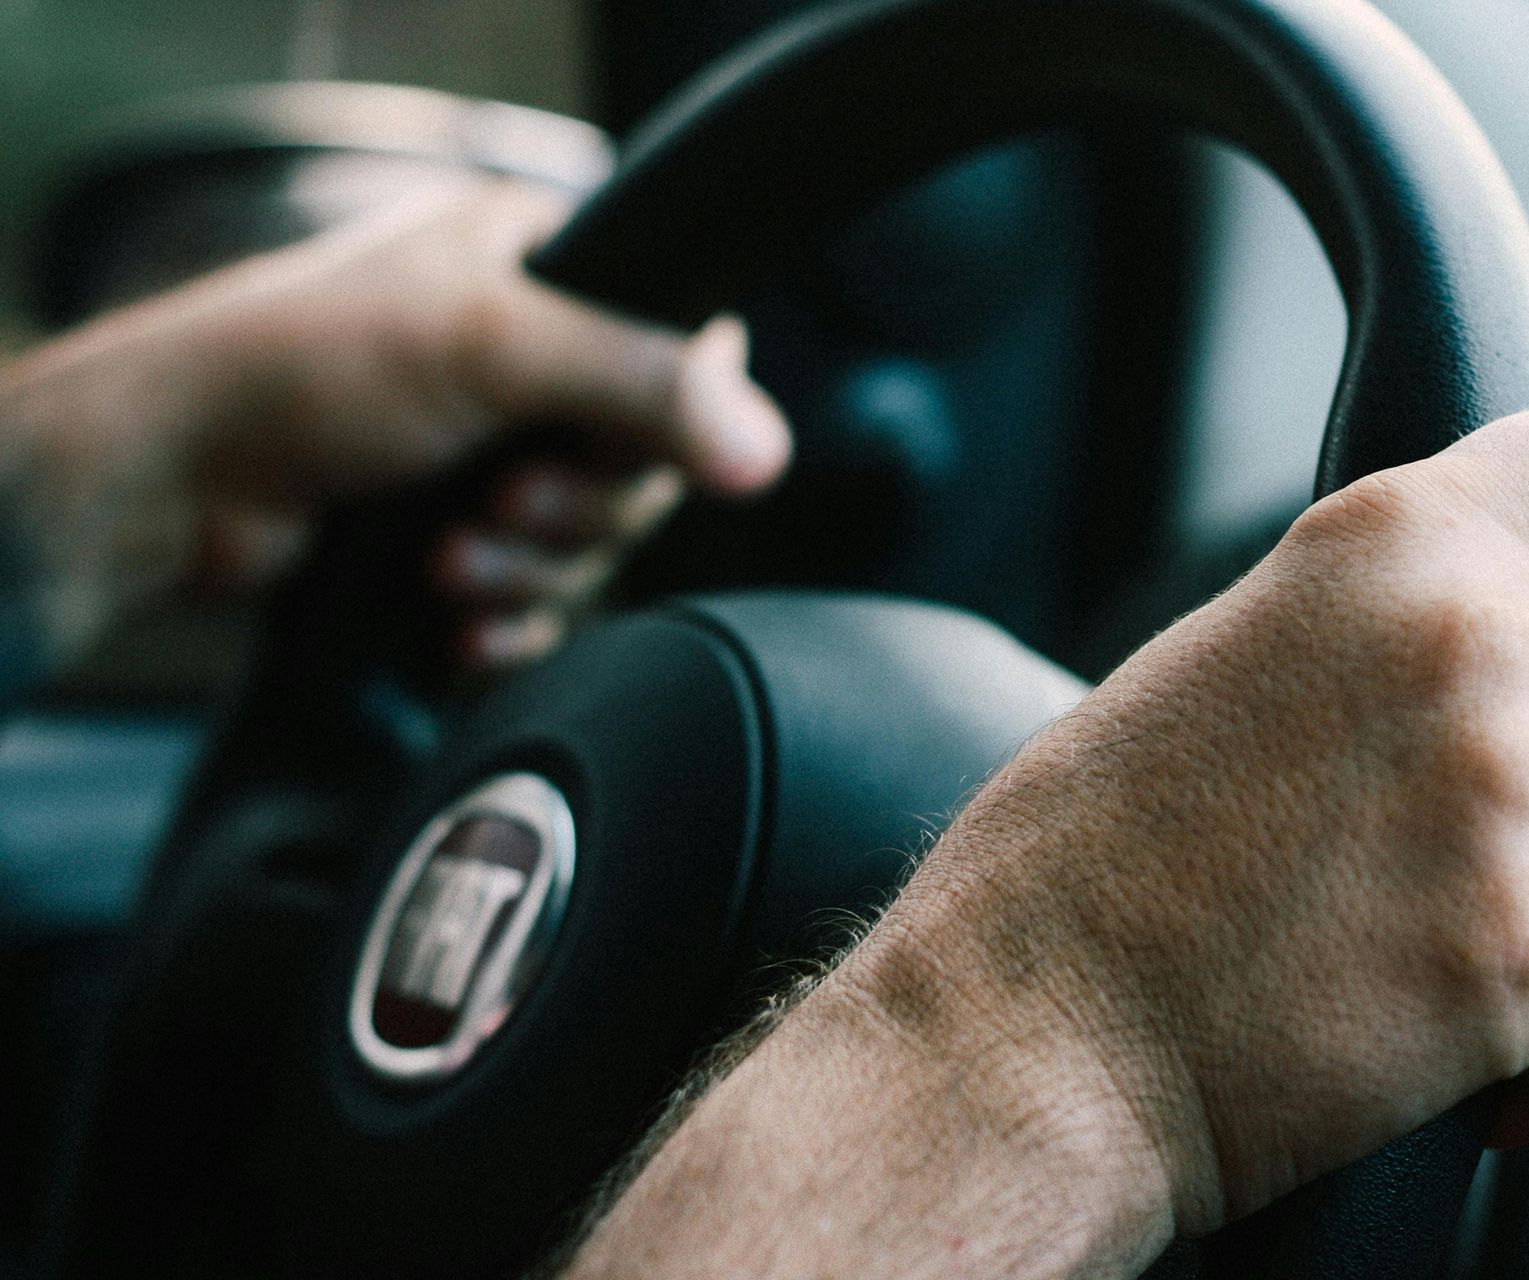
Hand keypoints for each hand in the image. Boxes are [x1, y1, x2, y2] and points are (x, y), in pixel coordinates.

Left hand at [0, 181, 789, 669]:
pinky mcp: (459, 532)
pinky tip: (463, 625)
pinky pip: (541, 598)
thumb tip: (765, 449)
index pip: (684, 348)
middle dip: (575, 513)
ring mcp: (491, 448)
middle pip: (642, 466)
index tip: (605, 450)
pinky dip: (511, 619)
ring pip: (589, 544)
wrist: (173, 479)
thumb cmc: (303, 369)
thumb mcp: (492, 347)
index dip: (667, 421)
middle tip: (504, 505)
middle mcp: (527, 356)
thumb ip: (641, 385)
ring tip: (449, 562)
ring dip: (530, 572)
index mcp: (544, 265)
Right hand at [564, 409, 1528, 1277]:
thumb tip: (1526, 665)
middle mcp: (1477, 641)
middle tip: (1471, 857)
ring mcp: (1512, 796)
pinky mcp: (1525, 955)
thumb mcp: (1241, 656)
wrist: (1016, 1037)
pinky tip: (1428, 1051)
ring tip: (1420, 951)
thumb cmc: (1085, 866)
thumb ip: (1396, 629)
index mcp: (1393, 542)